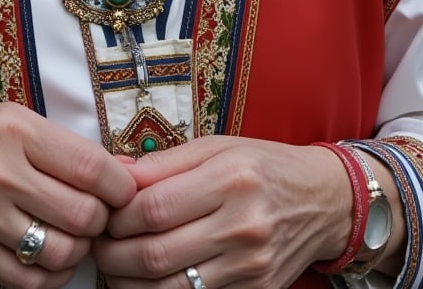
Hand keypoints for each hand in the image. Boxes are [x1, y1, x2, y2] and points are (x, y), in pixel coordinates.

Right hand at [0, 104, 137, 287]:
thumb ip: (64, 147)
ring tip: (76, 233)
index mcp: (15, 130)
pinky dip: (54, 275)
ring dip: (80, 248)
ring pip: (60, 251)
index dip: (120, 185)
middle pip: (81, 214)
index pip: (90, 167)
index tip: (124, 189)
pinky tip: (55, 258)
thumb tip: (121, 175)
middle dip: (103, 219)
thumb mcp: (16, 119)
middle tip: (100, 213)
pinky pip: (30, 280)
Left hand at [95, 136, 351, 288]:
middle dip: (113, 255)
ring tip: (116, 268)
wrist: (322, 200)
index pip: (153, 208)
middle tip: (100, 245)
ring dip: (129, 284)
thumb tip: (114, 173)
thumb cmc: (263, 166)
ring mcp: (251, 267)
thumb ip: (165, 163)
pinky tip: (147, 283)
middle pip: (156, 255)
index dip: (116, 216)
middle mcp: (243, 226)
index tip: (104, 213)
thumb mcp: (217, 147)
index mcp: (231, 179)